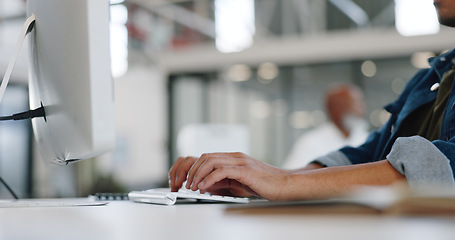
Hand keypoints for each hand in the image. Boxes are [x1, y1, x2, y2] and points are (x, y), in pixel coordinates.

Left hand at [169, 152, 291, 200]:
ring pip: (211, 161)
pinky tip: (205, 186)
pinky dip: (209, 178)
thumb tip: (205, 185)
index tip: (188, 181)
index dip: (194, 168)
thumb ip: (223, 181)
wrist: (286, 185)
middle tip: (187, 184)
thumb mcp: (239, 183)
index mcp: (234, 158)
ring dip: (198, 174)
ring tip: (193, 186)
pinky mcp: (245, 170)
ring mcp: (241, 162)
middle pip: (206, 156)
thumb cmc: (266, 185)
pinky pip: (222, 170)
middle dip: (192, 171)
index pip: (207, 157)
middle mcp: (236, 157)